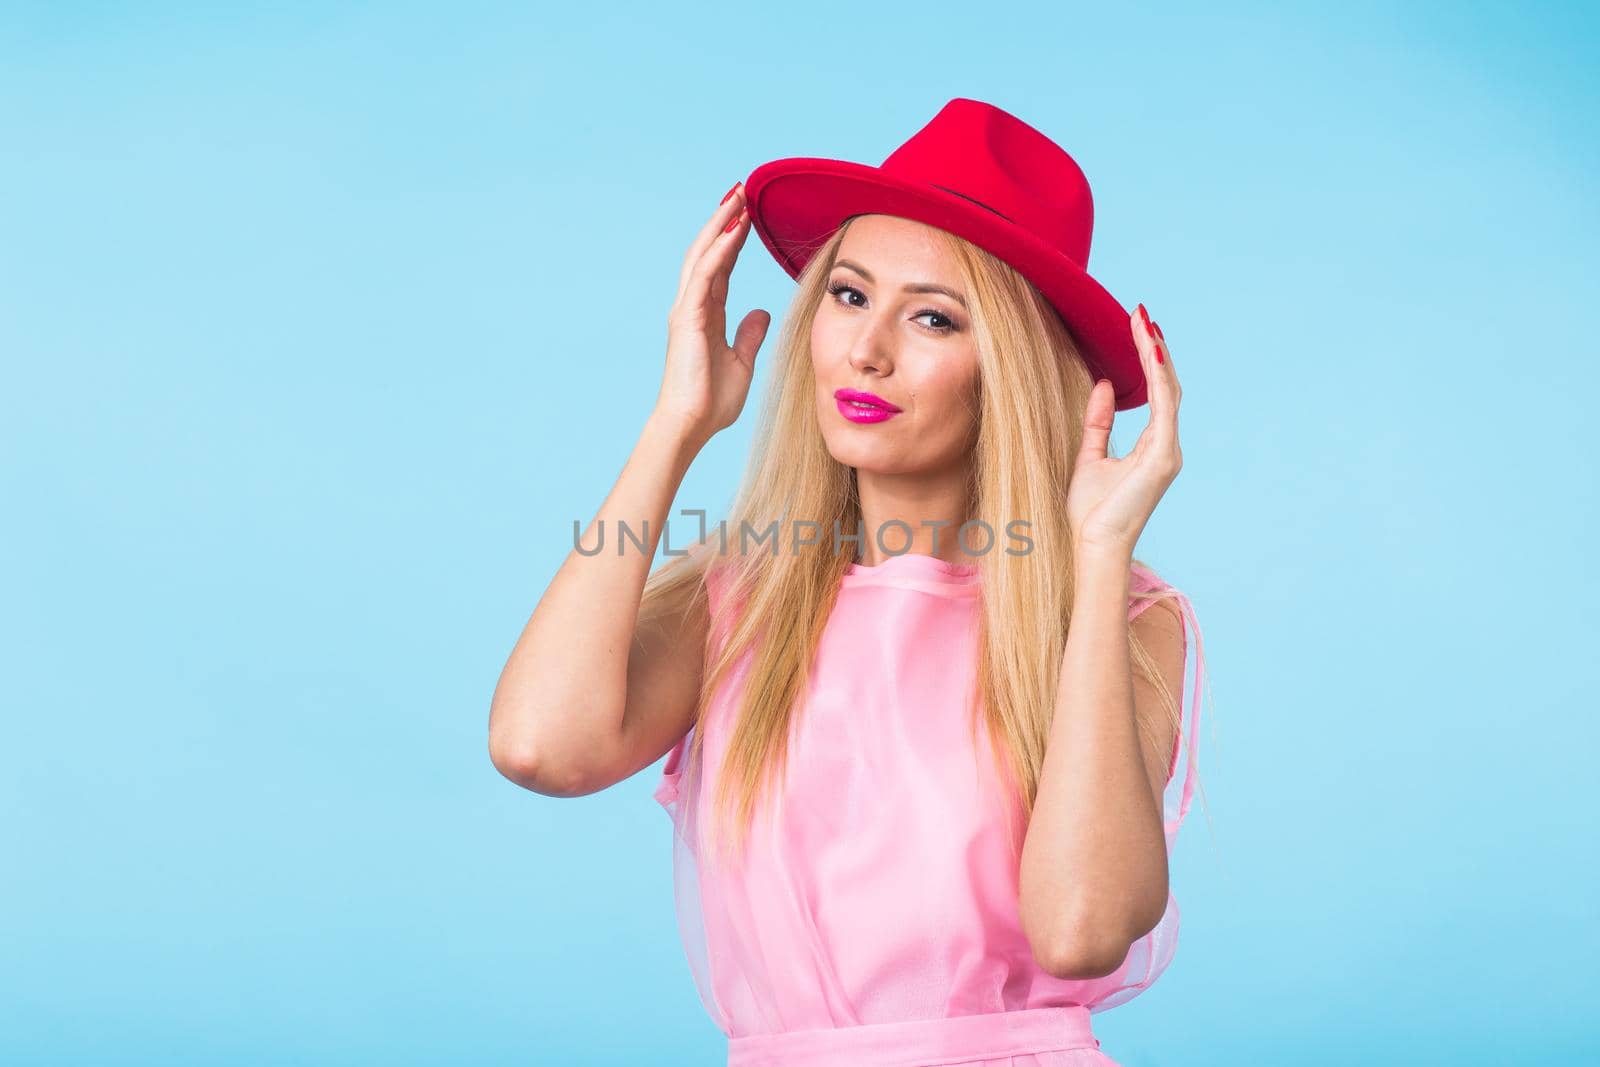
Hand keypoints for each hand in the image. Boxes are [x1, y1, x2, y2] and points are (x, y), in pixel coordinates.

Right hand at [653, 181, 770, 445]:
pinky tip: (737, 228)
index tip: (747, 213)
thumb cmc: (711, 403)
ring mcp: (687, 308)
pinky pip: (706, 273)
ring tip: (738, 195)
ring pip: (703, 254)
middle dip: (724, 218)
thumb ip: (748, 335)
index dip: (733, 238)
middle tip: (741, 190)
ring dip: (721, 223)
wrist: (690, 425)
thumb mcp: (741, 363)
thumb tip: (761, 313)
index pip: (720, 265)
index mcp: (706, 314)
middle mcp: (693, 305)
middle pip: (708, 250)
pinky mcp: (688, 316)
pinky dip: (721, 248)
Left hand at [1066, 304, 1182, 554]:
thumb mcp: (1089, 457)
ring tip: (1143, 322)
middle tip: (1140, 314)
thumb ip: (1098, 422)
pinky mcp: (1162, 457)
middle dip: (1154, 349)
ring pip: (1169, 390)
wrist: (1093, 546)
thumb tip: (1103, 385)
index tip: (1137, 329)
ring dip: (1155, 354)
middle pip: (1168, 386)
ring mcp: (1168, 452)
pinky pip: (1164, 407)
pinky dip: (1159, 376)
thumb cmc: (1090, 512)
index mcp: (1153, 447)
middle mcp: (1167, 446)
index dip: (1149, 361)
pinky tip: (1149, 350)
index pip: (1157, 394)